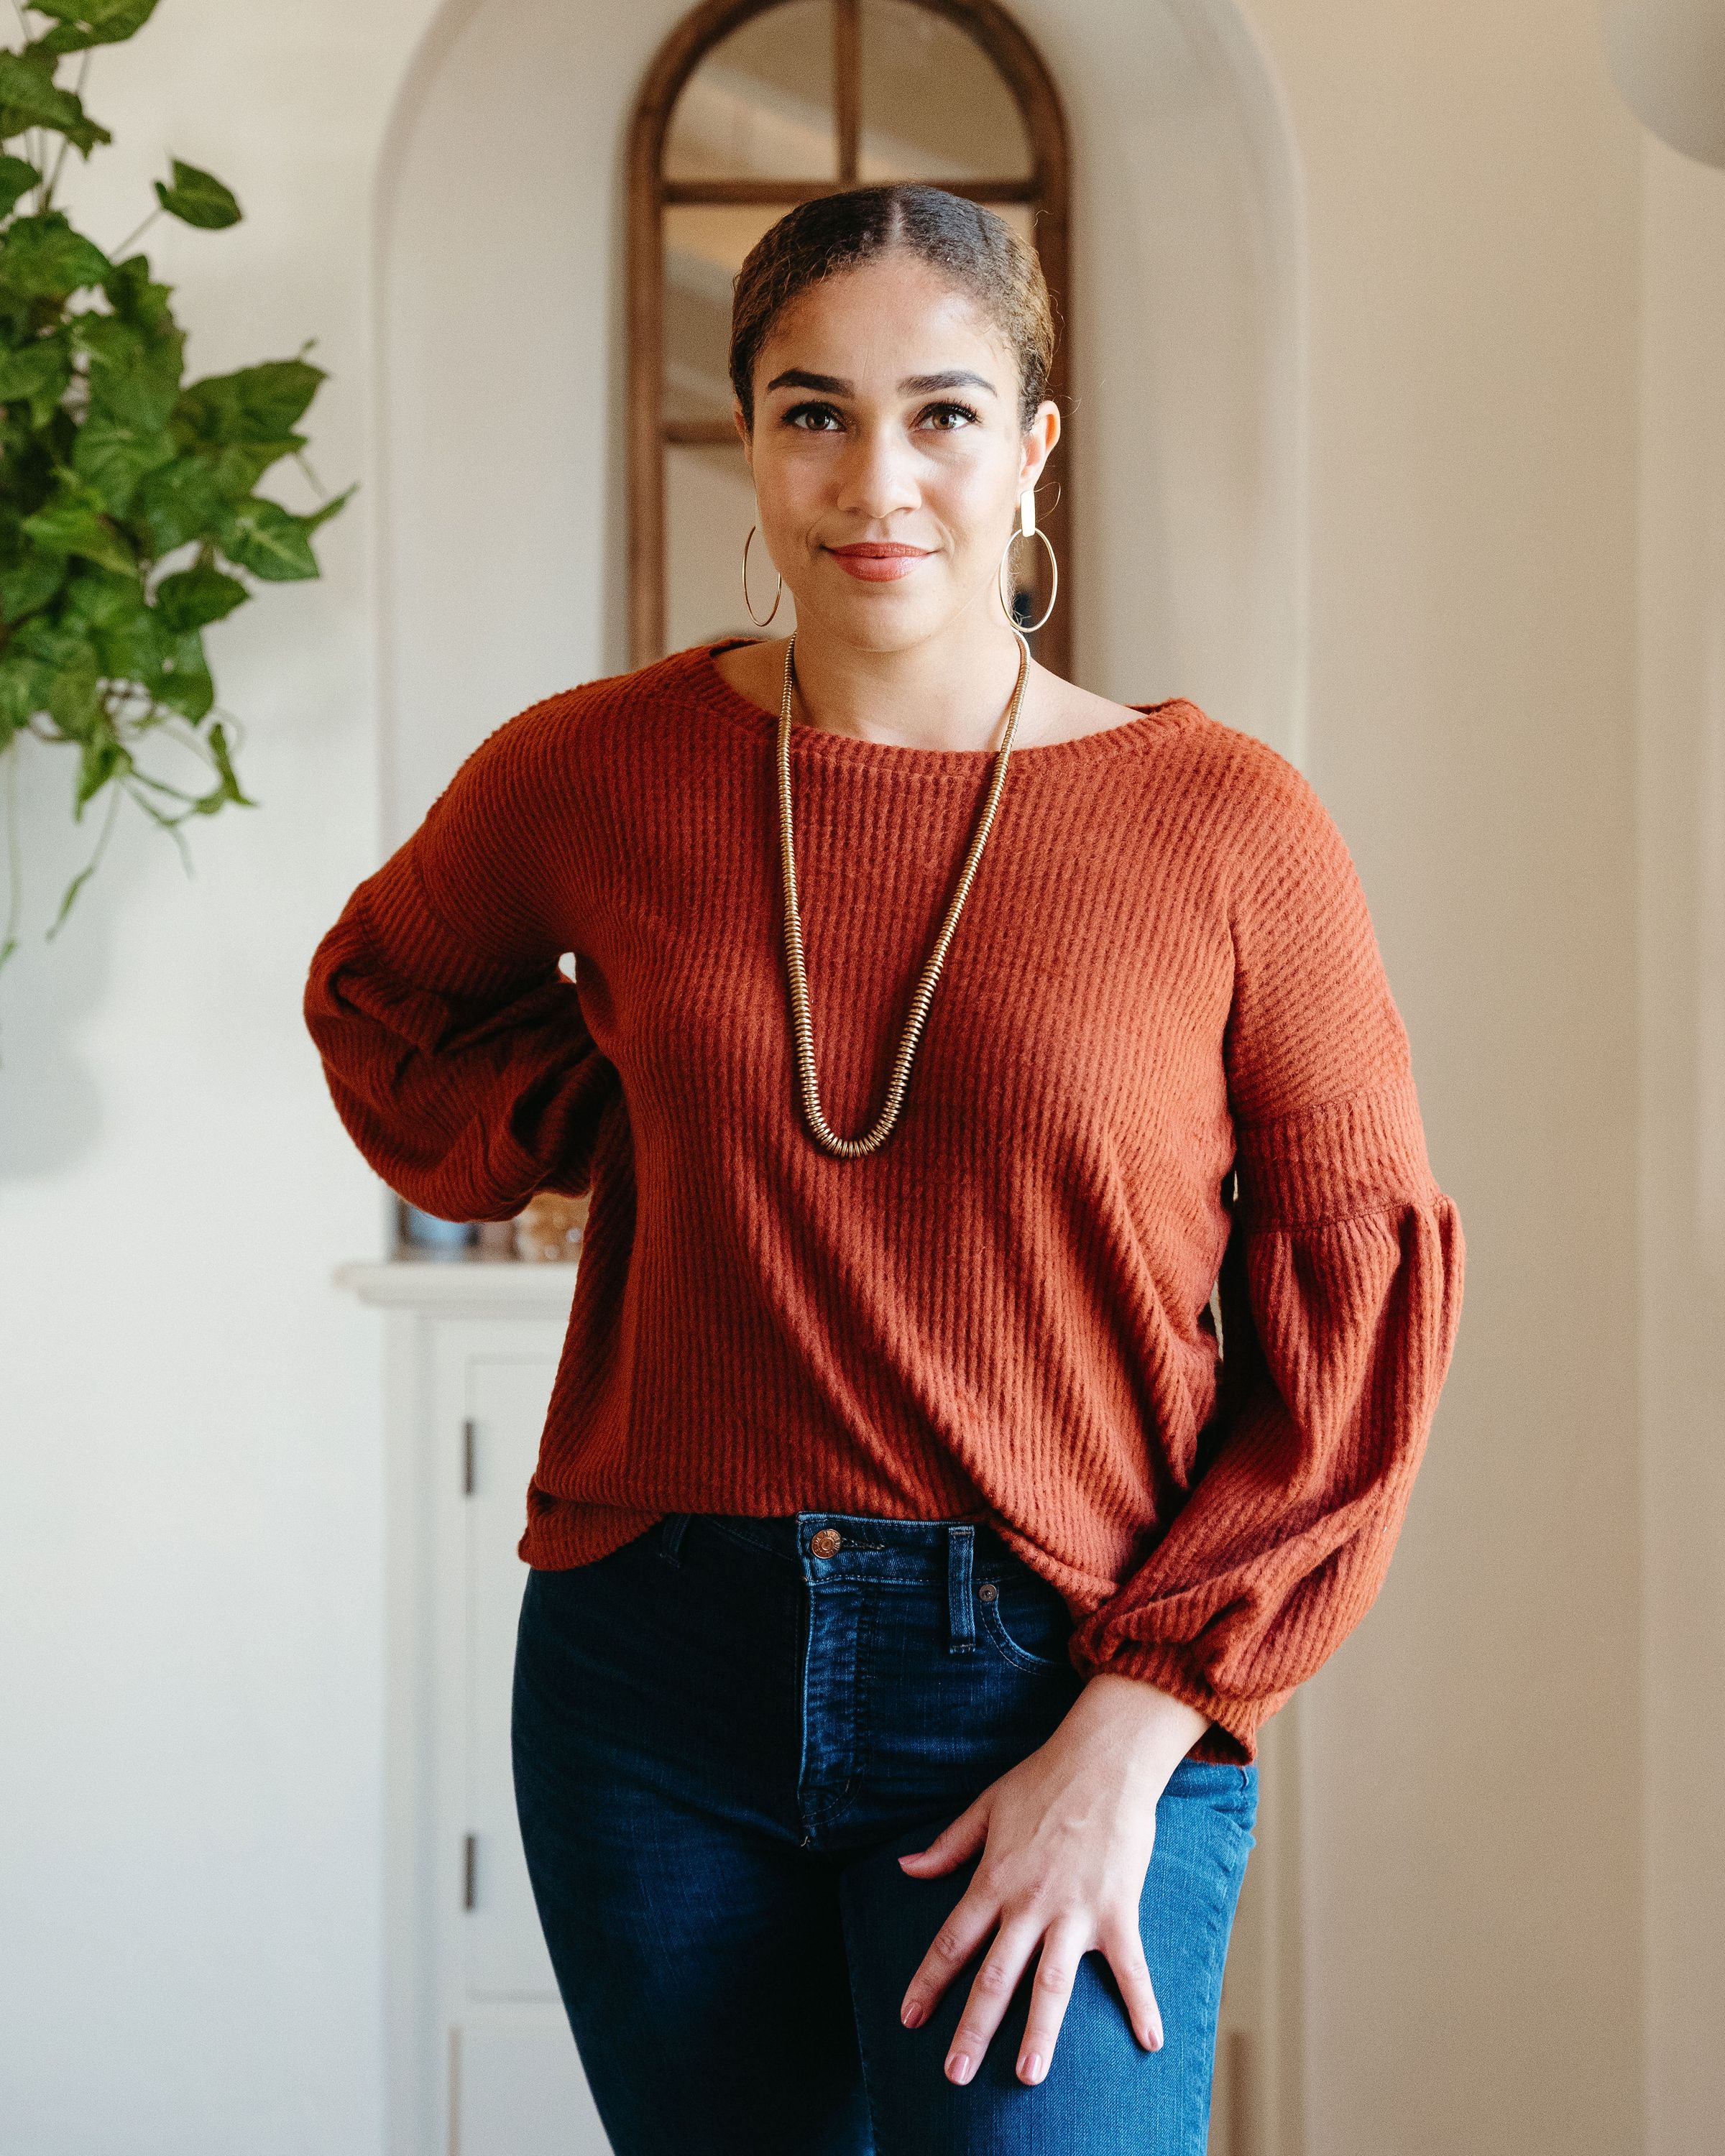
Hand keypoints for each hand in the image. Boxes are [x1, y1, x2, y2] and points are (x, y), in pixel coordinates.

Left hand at [895, 1672, 1208, 2086]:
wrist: (1103, 1758)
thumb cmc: (1042, 1778)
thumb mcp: (985, 1807)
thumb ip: (947, 1846)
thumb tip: (905, 1868)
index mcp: (993, 1880)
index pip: (952, 1941)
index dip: (928, 1983)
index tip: (909, 2020)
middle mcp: (1028, 1904)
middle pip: (994, 1977)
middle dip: (973, 2029)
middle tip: (955, 2075)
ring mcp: (1074, 1911)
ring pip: (1052, 1983)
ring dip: (1039, 2033)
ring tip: (1028, 2077)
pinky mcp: (1116, 1909)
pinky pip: (1129, 1966)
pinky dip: (1140, 2003)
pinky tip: (1150, 2041)